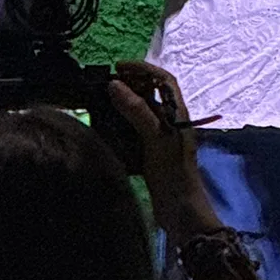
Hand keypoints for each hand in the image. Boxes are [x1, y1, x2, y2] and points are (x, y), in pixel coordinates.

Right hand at [107, 61, 220, 240]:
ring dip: (122, 107)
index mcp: (178, 113)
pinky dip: (120, 128)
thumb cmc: (173, 173)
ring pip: (140, 113)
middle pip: (150, 94)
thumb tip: (115, 84)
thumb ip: (138, 111)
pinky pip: (133, 134)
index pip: (164, 79)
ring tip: (99, 105)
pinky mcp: (151, 155)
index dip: (143, 68)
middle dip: (129, 86)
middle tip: (103, 86)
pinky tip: (104, 130)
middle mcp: (171, 122)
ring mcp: (161, 139)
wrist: (180, 212)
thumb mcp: (156, 138)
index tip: (118, 68)